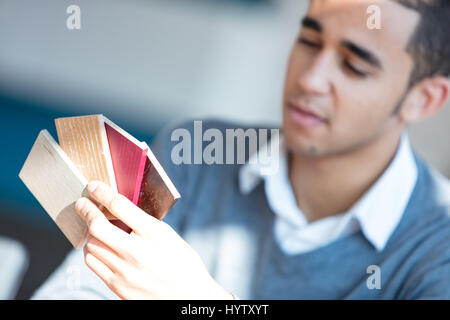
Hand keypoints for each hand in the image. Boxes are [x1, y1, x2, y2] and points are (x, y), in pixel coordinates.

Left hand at [74, 181, 232, 299]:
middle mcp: (136, 253)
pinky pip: (94, 264)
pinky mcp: (117, 287)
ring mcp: (124, 272)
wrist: (188, 296)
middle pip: (97, 227)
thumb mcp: (168, 235)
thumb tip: (118, 208)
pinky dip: (92, 251)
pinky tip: (99, 247)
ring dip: (89, 233)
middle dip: (87, 212)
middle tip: (82, 204)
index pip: (120, 206)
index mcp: (153, 235)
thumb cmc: (183, 263)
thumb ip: (143, 222)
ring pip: (91, 246)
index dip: (103, 193)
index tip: (94, 186)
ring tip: (94, 228)